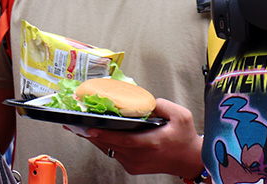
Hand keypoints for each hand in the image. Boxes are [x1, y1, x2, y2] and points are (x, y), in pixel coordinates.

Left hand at [82, 99, 203, 178]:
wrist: (190, 160)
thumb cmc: (185, 138)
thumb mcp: (181, 115)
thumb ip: (161, 104)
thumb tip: (143, 99)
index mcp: (152, 143)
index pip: (124, 140)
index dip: (106, 134)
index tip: (91, 128)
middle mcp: (141, 156)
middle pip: (111, 145)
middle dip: (93, 133)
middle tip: (76, 123)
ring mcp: (136, 164)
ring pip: (110, 150)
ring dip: (96, 138)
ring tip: (80, 126)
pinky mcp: (133, 167)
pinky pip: (114, 154)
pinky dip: (105, 143)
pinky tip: (97, 133)